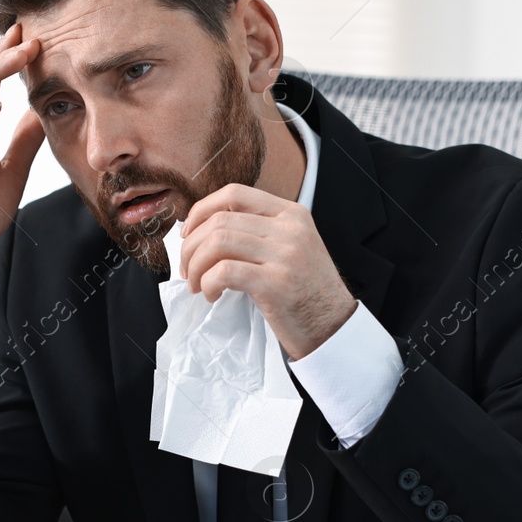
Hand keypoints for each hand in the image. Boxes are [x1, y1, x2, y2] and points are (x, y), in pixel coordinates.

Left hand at [179, 184, 357, 358]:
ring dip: (196, 266)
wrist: (335, 327)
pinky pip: (224, 272)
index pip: (234, 193)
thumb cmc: (306, 292)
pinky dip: (208, 283)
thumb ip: (259, 232)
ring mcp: (285, 255)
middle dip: (191, 247)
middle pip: (220, 221)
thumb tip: (203, 229)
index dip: (201, 211)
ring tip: (197, 284)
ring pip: (217, 243)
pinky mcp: (277, 284)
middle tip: (187, 270)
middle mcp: (289, 229)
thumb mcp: (291, 248)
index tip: (188, 234)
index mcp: (291, 214)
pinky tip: (211, 295)